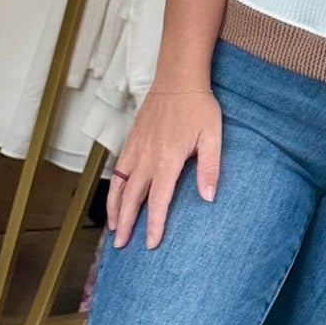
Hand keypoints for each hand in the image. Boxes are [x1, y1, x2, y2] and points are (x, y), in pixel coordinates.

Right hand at [106, 84, 221, 249]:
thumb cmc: (198, 107)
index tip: (150, 244)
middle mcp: (146, 158)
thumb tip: (208, 197)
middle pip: (132, 199)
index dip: (153, 225)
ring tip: (113, 228)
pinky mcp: (131, 140)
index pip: (157, 201)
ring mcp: (136, 149)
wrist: (178, 79)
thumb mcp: (212, 138)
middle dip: (125, 224)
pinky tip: (115, 197)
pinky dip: (114, 188)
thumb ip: (210, 169)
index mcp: (166, 161)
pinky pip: (118, 169)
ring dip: (114, 209)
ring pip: (120, 185)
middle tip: (121, 245)